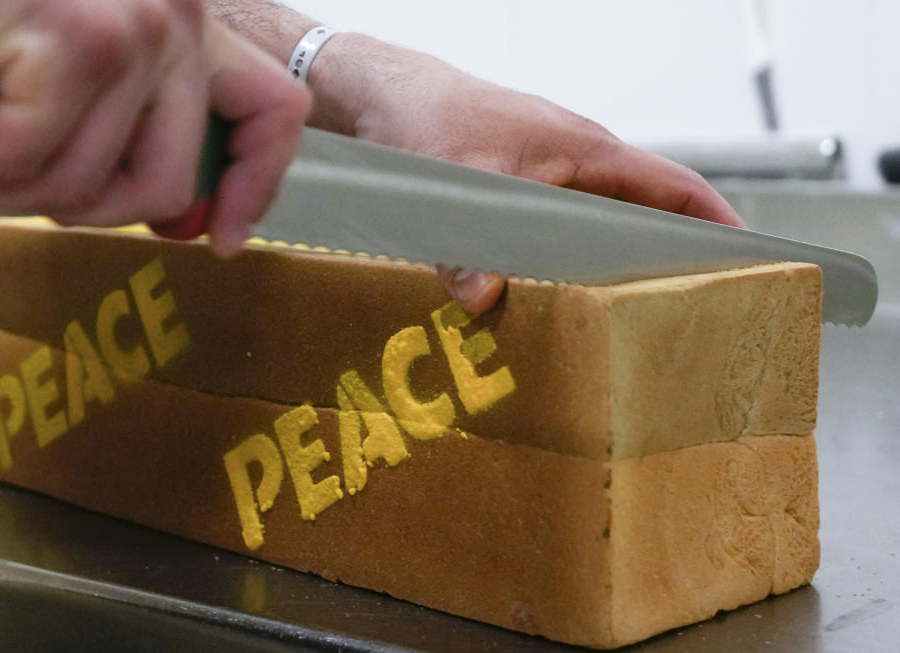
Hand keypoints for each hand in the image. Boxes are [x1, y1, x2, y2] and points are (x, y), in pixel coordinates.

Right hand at [0, 0, 308, 256]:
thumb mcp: (65, 73)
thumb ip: (135, 130)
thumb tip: (189, 220)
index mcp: (179, 21)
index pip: (275, 109)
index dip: (252, 186)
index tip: (220, 240)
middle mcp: (175, 13)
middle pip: (175, 180)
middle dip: (86, 207)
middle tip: (19, 177)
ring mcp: (133, 24)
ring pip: (95, 185)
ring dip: (9, 185)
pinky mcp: (76, 38)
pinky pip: (36, 161)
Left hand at [306, 34, 745, 311]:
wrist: (381, 92)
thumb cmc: (426, 115)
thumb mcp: (453, 181)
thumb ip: (465, 246)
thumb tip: (484, 299)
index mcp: (585, 150)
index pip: (673, 188)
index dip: (716, 223)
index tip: (753, 261)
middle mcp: (576, 164)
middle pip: (647, 214)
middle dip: (676, 258)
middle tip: (701, 310)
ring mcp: (550, 176)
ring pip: (605, 226)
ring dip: (623, 263)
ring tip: (641, 317)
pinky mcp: (521, 190)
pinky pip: (566, 230)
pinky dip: (576, 261)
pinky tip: (565, 297)